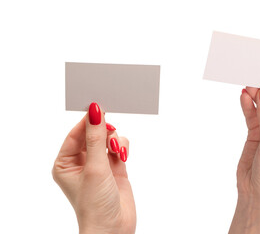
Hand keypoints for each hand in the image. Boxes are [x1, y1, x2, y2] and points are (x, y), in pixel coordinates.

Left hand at [52, 103, 135, 233]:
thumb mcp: (95, 167)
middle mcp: (81, 162)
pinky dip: (122, 148)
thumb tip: (95, 111)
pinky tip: (123, 157)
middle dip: (104, 132)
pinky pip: (118, 147)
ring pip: (108, 138)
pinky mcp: (114, 167)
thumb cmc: (95, 204)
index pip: (75, 133)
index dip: (87, 121)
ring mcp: (99, 164)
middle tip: (111, 133)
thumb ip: (96, 137)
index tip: (99, 107)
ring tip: (117, 154)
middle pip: (93, 134)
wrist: (114, 228)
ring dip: (114, 141)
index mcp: (66, 162)